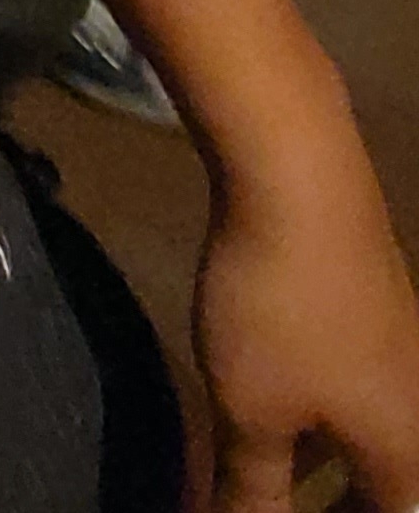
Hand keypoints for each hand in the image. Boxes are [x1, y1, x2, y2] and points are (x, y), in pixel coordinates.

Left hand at [193, 114, 418, 508]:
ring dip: (330, 470)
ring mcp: (403, 353)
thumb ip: (252, 489)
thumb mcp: (251, 411)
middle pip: (395, 489)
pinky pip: (361, 394)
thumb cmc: (279, 309)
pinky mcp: (376, 308)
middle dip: (341, 508)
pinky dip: (325, 421)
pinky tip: (274, 410)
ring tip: (274, 480)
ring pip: (376, 439)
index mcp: (410, 456)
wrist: (302, 175)